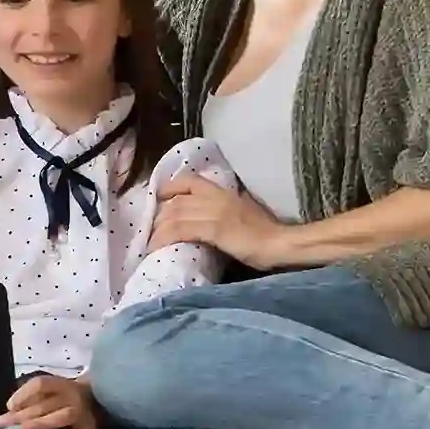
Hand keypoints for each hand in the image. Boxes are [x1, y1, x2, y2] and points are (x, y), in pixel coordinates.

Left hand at [0, 374, 97, 428]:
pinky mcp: (92, 426)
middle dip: (23, 413)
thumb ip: (34, 397)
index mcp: (61, 384)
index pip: (40, 384)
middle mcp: (72, 395)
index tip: (9, 406)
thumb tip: (9, 411)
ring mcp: (83, 411)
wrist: (98, 396)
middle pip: (46, 403)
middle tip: (3, 423)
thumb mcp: (52, 390)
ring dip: (44, 422)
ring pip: (64, 416)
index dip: (23, 393)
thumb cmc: (66, 395)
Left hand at [149, 174, 284, 267]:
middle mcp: (215, 197)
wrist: (279, 243)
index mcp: (223, 191)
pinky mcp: (213, 229)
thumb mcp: (244, 209)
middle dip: (159, 216)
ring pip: (174, 215)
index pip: (189, 181)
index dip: (169, 188)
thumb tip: (215, 211)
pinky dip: (164, 238)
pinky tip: (157, 247)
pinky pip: (180, 230)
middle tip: (151, 230)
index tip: (159, 199)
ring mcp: (213, 212)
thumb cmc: (266, 231)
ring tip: (150, 242)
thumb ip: (228, 206)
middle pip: (175, 201)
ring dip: (158, 230)